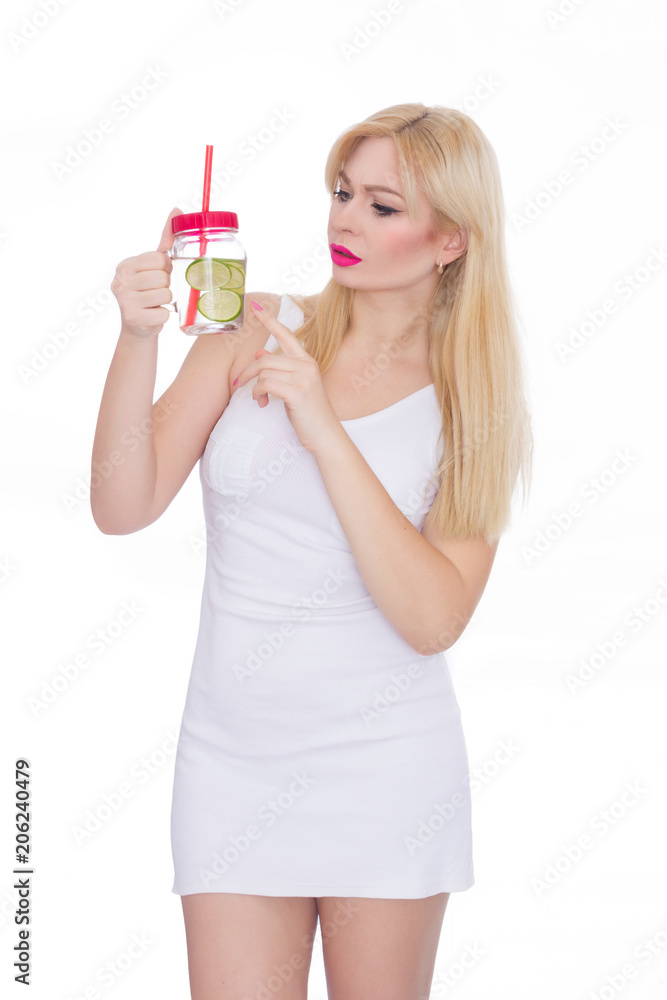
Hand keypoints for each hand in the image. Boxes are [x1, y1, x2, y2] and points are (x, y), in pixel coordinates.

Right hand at [110, 207, 181, 339]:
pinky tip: (155, 313)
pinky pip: (164, 313)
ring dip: (167, 300)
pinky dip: (165, 315)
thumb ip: (165, 240)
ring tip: (157, 302)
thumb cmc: (148, 291)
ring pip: (165, 294)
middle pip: (162, 277)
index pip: (158, 259)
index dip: (165, 268)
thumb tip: (177, 210)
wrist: (138, 326)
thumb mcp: (154, 265)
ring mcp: (125, 300)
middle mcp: (121, 280)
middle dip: (166, 285)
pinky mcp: (133, 318)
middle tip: (158, 291)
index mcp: (126, 265)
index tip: (160, 274)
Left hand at [234, 301, 341, 453]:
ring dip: (253, 387)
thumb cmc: (309, 413)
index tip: (255, 307)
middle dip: (246, 372)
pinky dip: (258, 393)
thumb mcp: (294, 387)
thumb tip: (261, 353)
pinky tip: (263, 403)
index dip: (270, 321)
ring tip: (259, 399)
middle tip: (238, 383)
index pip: (286, 335)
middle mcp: (307, 366)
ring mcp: (304, 378)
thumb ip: (279, 369)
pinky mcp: (298, 392)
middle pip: (265, 360)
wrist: (325, 434)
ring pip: (264, 372)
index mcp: (307, 361)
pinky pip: (266, 384)